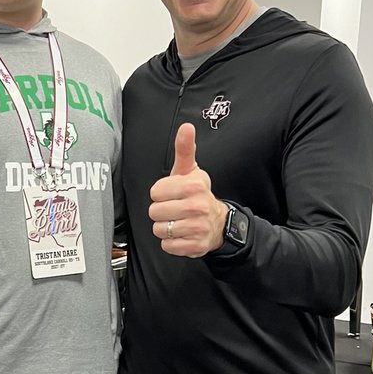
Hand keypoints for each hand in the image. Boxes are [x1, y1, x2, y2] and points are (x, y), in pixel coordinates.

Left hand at [148, 124, 226, 256]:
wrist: (218, 222)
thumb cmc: (198, 194)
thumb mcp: (190, 170)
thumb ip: (184, 149)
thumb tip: (186, 128)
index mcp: (193, 186)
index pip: (155, 192)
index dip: (160, 194)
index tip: (172, 194)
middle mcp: (197, 207)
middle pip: (154, 212)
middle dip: (161, 211)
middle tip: (174, 209)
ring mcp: (197, 228)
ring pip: (159, 230)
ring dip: (164, 227)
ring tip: (177, 221)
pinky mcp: (195, 246)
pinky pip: (167, 246)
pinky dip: (171, 242)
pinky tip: (181, 234)